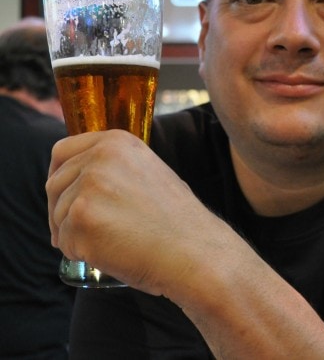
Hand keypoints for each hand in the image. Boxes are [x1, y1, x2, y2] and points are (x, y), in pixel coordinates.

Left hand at [46, 129, 215, 295]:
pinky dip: (80, 254)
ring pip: (58, 215)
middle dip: (62, 211)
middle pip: (54, 184)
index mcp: (118, 142)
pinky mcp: (82, 219)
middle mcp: (100, 157)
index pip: (63, 151)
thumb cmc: (177, 221)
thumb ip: (114, 168)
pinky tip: (111, 254)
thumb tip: (79, 180)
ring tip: (112, 243)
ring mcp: (89, 187)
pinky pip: (64, 242)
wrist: (195, 251)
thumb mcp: (149, 173)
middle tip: (84, 232)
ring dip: (74, 235)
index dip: (59, 177)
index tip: (64, 197)